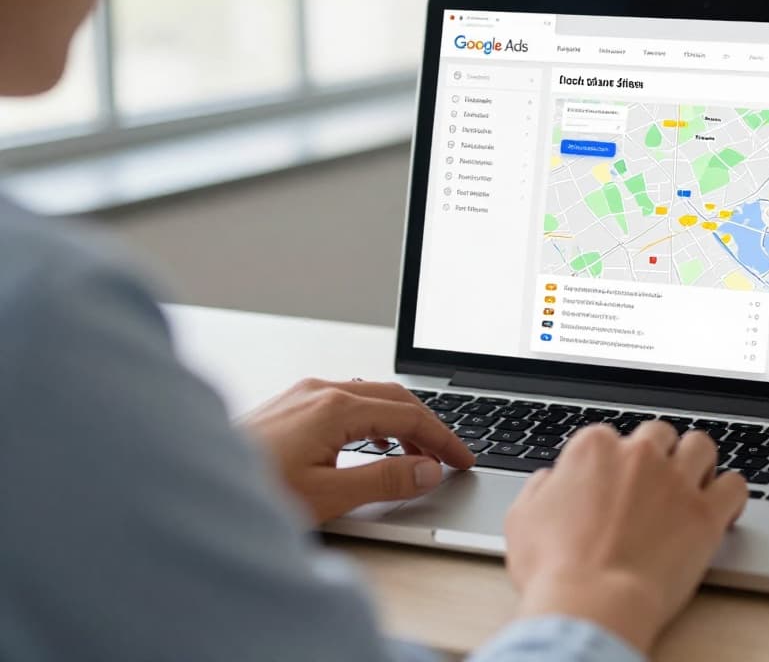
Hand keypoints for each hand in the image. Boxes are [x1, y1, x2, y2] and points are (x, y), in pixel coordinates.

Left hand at [242, 378, 474, 522]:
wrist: (187, 487)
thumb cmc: (251, 492)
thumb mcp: (327, 495)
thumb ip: (384, 480)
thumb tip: (427, 470)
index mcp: (335, 408)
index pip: (408, 416)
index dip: (442, 439)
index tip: (462, 459)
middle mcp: (319, 392)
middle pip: (394, 398)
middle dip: (428, 426)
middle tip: (450, 456)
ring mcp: (301, 395)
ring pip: (370, 397)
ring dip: (401, 421)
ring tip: (418, 452)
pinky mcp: (288, 406)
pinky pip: (347, 402)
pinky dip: (374, 419)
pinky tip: (376, 441)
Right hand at [504, 421, 747, 653]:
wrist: (592, 604)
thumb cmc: (554, 569)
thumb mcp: (523, 519)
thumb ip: (541, 488)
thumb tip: (551, 480)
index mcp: (594, 449)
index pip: (611, 437)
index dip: (613, 463)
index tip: (614, 484)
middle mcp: (639, 455)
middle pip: (659, 434)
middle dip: (658, 455)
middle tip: (654, 484)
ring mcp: (676, 481)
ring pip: (701, 446)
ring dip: (698, 462)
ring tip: (692, 487)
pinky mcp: (706, 513)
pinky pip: (735, 485)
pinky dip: (730, 494)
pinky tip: (721, 509)